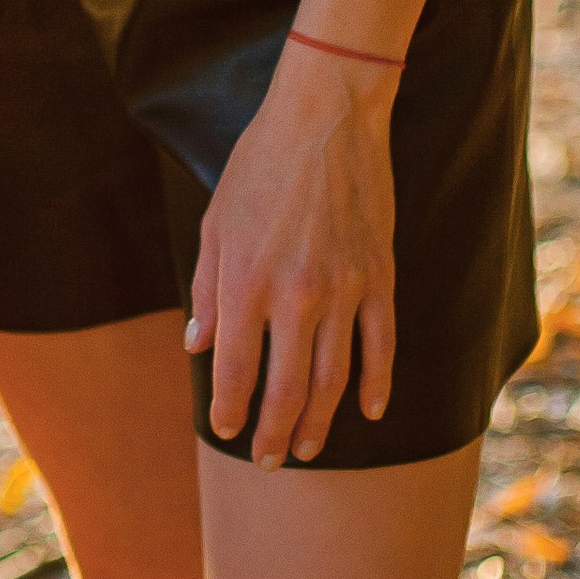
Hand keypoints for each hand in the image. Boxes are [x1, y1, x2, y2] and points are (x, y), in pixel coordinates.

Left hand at [187, 48, 396, 468]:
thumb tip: (198, 346)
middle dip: (274, 432)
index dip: (230, 407)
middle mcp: (296, 295)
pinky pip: (381, 345)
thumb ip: (208, 291)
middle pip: (286, 387)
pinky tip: (370, 411)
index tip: (226, 430)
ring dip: (319, 420)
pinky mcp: (380, 277)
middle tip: (267, 461)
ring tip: (306, 448)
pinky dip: (378, 384)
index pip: (237, 369)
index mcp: (247, 281)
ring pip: (334, 377)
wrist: (326, 117)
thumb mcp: (215, 223)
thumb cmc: (260, 165)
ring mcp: (344, 289)